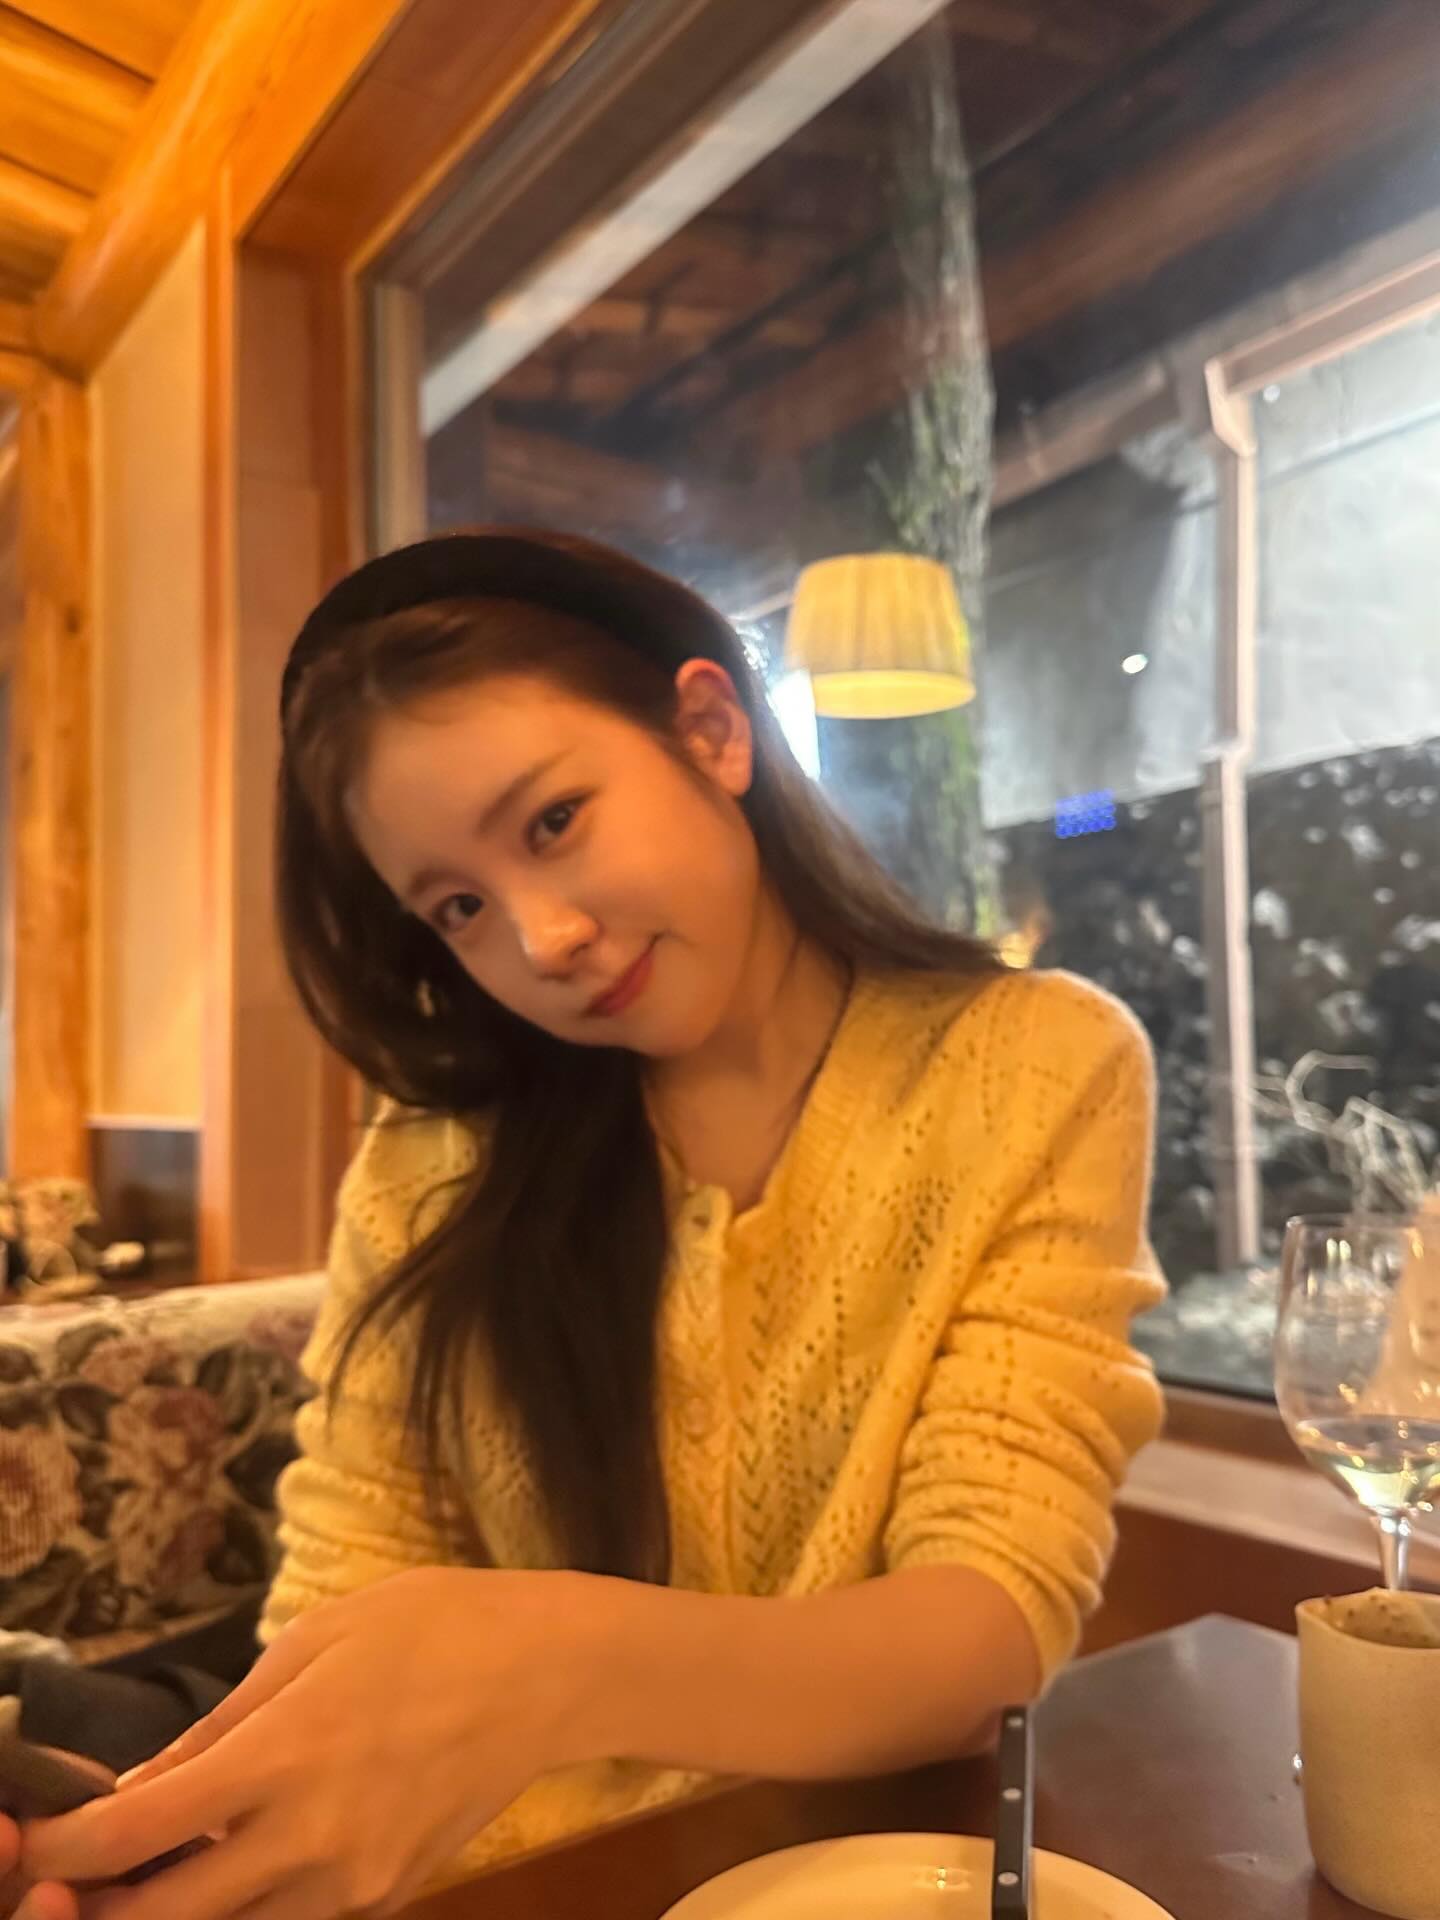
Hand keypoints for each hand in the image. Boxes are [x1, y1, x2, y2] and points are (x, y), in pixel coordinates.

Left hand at [20, 1569, 599, 1919]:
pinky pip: (294, 1919)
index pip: (137, 1835)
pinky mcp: (389, 1897)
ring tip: (163, 1862)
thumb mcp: (316, 1639)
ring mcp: (354, 1883)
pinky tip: (244, 1850)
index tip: (40, 1838)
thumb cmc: (432, 1626)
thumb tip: (142, 1791)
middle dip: (103, 1908)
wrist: (550, 1672)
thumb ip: (222, 1723)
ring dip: (179, 1910)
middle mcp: (311, 1840)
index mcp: (285, 1756)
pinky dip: (251, 1899)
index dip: (66, 1846)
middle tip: (81, 1876)